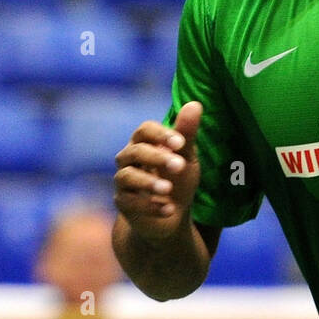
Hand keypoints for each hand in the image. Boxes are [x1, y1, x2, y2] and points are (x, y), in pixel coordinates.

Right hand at [113, 102, 201, 237]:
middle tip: (179, 166)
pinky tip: (170, 209)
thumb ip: (187, 133)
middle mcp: (128, 159)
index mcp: (144, 143)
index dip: (161, 134)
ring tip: (168, 189)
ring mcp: (123, 182)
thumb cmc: (177, 178)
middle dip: (157, 158)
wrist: (171, 214)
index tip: (181, 143)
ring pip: (127, 177)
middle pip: (135, 152)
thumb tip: (195, 104)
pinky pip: (130, 203)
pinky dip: (150, 206)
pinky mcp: (123, 204)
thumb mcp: (186, 156)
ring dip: (149, 182)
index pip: (144, 130)